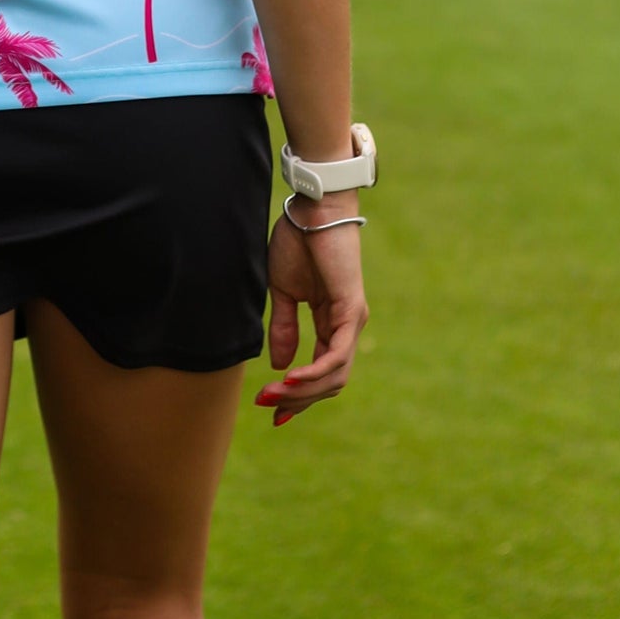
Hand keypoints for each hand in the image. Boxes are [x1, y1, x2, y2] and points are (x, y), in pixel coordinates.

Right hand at [254, 197, 368, 427]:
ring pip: (334, 375)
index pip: (322, 371)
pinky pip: (336, 354)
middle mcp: (347, 327)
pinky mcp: (351, 310)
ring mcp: (352, 321)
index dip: (299, 395)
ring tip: (272, 393)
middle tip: (267, 405)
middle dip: (297, 399)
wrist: (312, 209)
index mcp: (332, 323)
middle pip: (330, 382)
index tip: (272, 409)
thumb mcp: (283, 291)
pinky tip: (290, 378)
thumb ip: (284, 327)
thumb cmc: (298, 241)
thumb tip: (279, 365)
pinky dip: (315, 371)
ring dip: (302, 390)